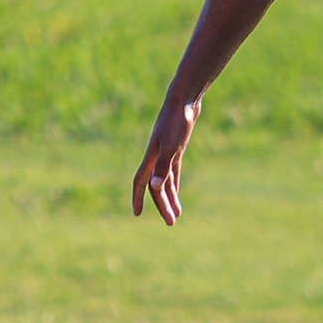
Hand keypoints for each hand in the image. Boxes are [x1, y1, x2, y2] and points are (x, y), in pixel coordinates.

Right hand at [130, 94, 202, 223]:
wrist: (185, 100)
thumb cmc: (177, 121)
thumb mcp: (172, 145)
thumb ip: (162, 166)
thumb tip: (154, 187)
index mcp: (151, 157)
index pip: (141, 182)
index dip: (138, 198)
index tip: (137, 214)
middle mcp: (155, 157)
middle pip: (156, 186)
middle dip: (162, 205)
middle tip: (171, 222)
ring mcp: (165, 153)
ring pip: (165, 181)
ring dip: (170, 197)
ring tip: (176, 215)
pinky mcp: (175, 149)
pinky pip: (172, 172)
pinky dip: (173, 184)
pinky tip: (176, 194)